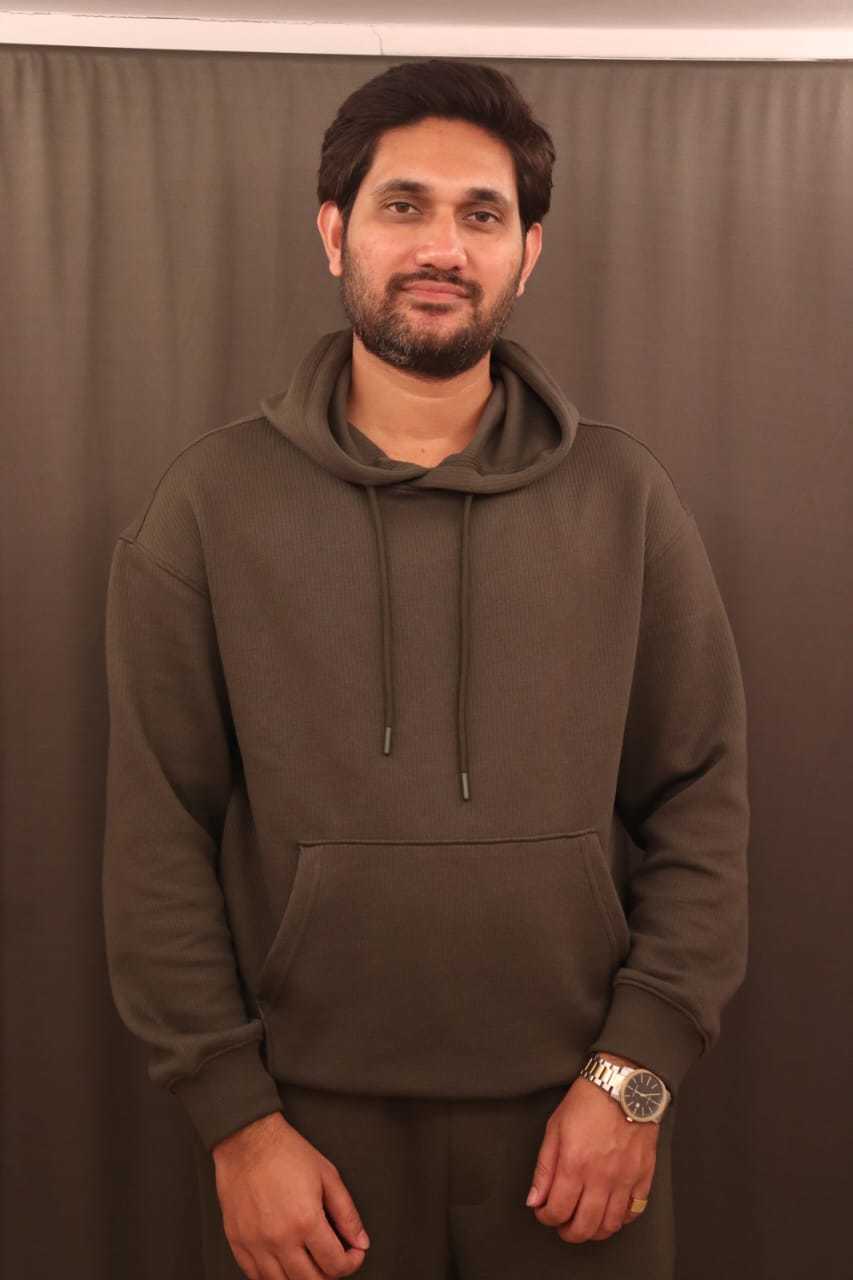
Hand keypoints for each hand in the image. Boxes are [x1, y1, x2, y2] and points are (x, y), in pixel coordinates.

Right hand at [212, 1112, 369, 1278]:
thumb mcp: (327, 1176)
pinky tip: (285, 1264)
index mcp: (305, 1220)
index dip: (351, 1263)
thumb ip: (347, 1213)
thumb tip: (360, 1240)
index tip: (353, 1254)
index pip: (335, 1264)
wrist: (248, 1140)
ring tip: (310, 1262)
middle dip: (330, 1274)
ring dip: (302, 1279)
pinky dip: (274, 1277)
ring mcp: (256, 1243)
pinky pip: (256, 1277)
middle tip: (334, 1259)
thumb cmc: (285, 1152)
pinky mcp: (238, 1243)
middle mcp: (280, 1237)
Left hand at [525, 1068, 658, 1243]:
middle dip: (568, 1232)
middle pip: (583, 1226)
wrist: (622, 1085)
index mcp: (574, 1164)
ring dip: (594, 1231)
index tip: (544, 1212)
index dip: (546, 1217)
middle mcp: (600, 1177)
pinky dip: (621, 1220)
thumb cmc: (587, 1102)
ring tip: (585, 1222)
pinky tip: (610, 1212)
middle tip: (563, 1225)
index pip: (557, 1211)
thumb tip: (534, 1200)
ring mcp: (624, 1179)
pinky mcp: (643, 1176)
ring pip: (610, 1225)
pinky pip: (634, 1212)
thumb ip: (544, 1168)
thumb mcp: (555, 1128)